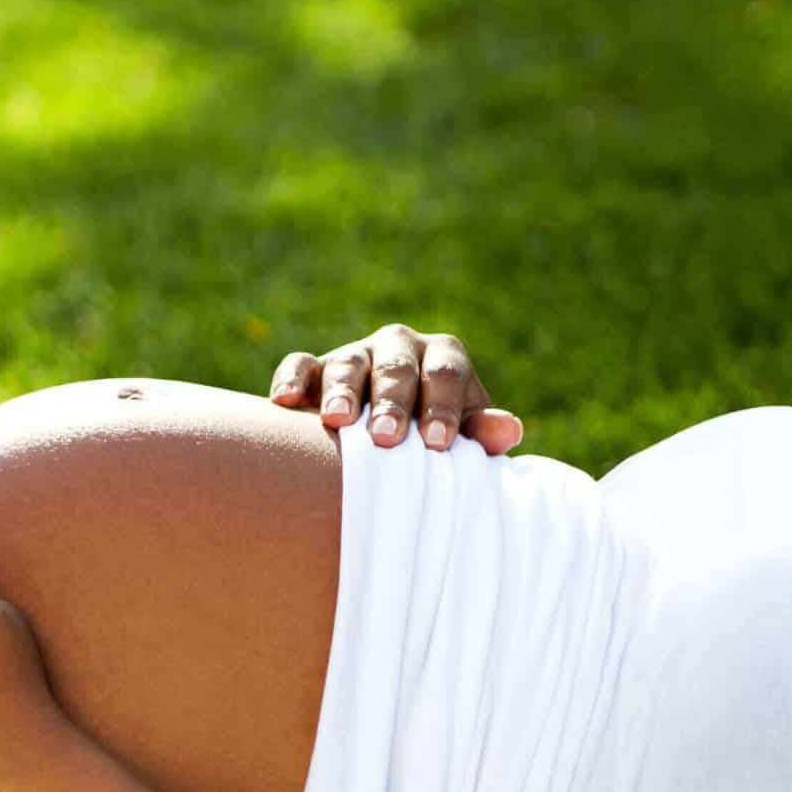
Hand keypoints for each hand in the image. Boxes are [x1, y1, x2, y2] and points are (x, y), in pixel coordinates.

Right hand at [268, 323, 522, 452]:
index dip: (443, 407)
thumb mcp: (461, 440)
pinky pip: (300, 365)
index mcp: (442, 358)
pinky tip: (283, 402)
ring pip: (347, 363)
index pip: (446, 374)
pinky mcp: (314, 370)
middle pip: (396, 366)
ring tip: (336, 420)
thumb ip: (481, 436)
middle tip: (388, 437)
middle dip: (392, 402)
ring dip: (342, 390)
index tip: (438, 444)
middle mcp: (397, 347)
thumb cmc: (434, 443)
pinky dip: (291, 379)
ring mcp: (354, 355)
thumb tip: (508, 430)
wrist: (390, 442)